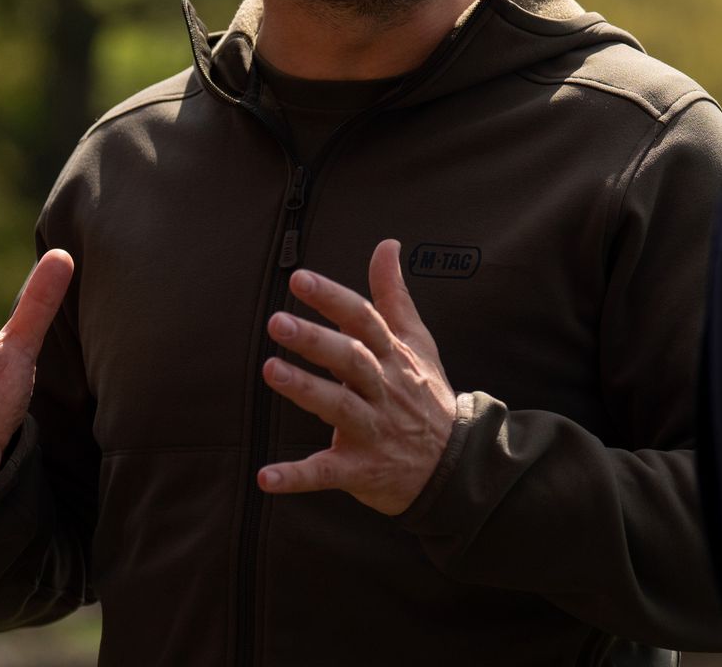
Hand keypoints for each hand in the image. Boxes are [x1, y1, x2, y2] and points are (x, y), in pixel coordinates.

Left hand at [257, 239, 457, 515]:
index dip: (333, 298)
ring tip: (270, 370)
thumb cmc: (426, 396)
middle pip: (351, 360)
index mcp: (394, 357)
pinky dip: (297, 476)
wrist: (455, 465)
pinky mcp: (360, 469)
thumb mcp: (418, 343)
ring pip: (339, 407)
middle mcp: (384, 390)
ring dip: (305, 390)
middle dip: (315, 340)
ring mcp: (373, 430)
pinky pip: (326, 473)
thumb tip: (387, 244)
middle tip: (277, 321)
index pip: (363, 320)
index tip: (299, 278)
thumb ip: (393, 296)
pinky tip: (266, 477)